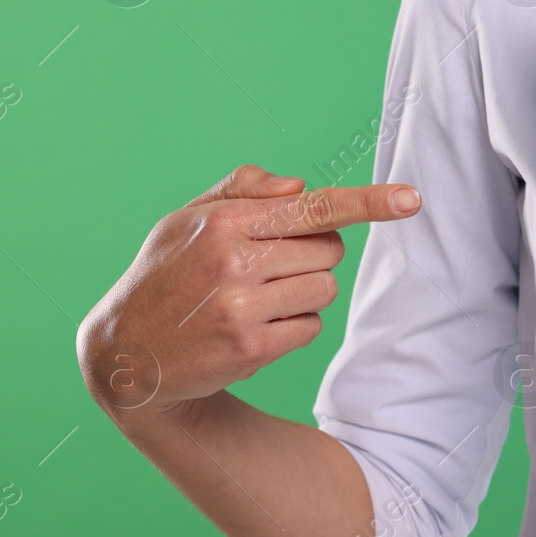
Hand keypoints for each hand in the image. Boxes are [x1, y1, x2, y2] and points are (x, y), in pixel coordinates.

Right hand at [77, 164, 421, 421]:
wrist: (123, 351)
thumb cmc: (165, 274)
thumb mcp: (186, 220)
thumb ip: (243, 190)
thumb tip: (300, 185)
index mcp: (225, 222)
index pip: (314, 207)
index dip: (368, 203)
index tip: (411, 199)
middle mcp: (234, 261)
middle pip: (330, 250)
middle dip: (311, 256)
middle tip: (266, 269)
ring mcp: (241, 308)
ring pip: (324, 290)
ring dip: (302, 295)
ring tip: (252, 301)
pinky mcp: (250, 350)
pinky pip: (311, 328)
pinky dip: (292, 328)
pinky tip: (250, 330)